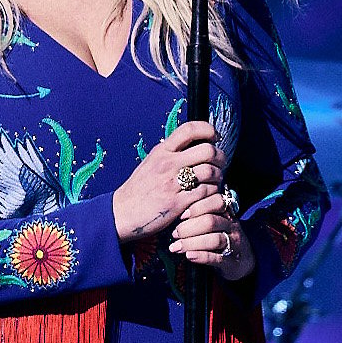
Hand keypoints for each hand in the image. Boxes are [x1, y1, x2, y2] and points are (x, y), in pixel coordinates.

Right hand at [113, 121, 222, 241]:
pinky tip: (208, 195)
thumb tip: (193, 144)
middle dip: (220, 157)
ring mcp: (173, 183)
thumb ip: (170, 153)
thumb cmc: (138, 189)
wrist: (121, 213)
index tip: (213, 138)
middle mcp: (168, 164)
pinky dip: (212, 193)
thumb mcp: (151, 162)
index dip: (208, 130)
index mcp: (161, 151)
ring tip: (215, 181)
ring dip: (218, 177)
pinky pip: (206, 193)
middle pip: (207, 150)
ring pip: (211, 172)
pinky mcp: (178, 203)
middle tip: (220, 163)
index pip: (189, 129)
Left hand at [170, 188, 254, 281]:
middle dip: (189, 227)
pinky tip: (188, 256)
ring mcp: (234, 244)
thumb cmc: (222, 236)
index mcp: (227, 212)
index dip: (196, 207)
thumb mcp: (217, 221)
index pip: (215, 202)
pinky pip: (216, 258)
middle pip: (211, 221)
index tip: (181, 215)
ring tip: (175, 247)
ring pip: (214, 240)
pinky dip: (201, 256)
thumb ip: (202, 213)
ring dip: (191, 243)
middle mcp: (232, 226)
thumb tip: (175, 210)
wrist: (242, 260)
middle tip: (174, 233)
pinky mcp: (231, 261)